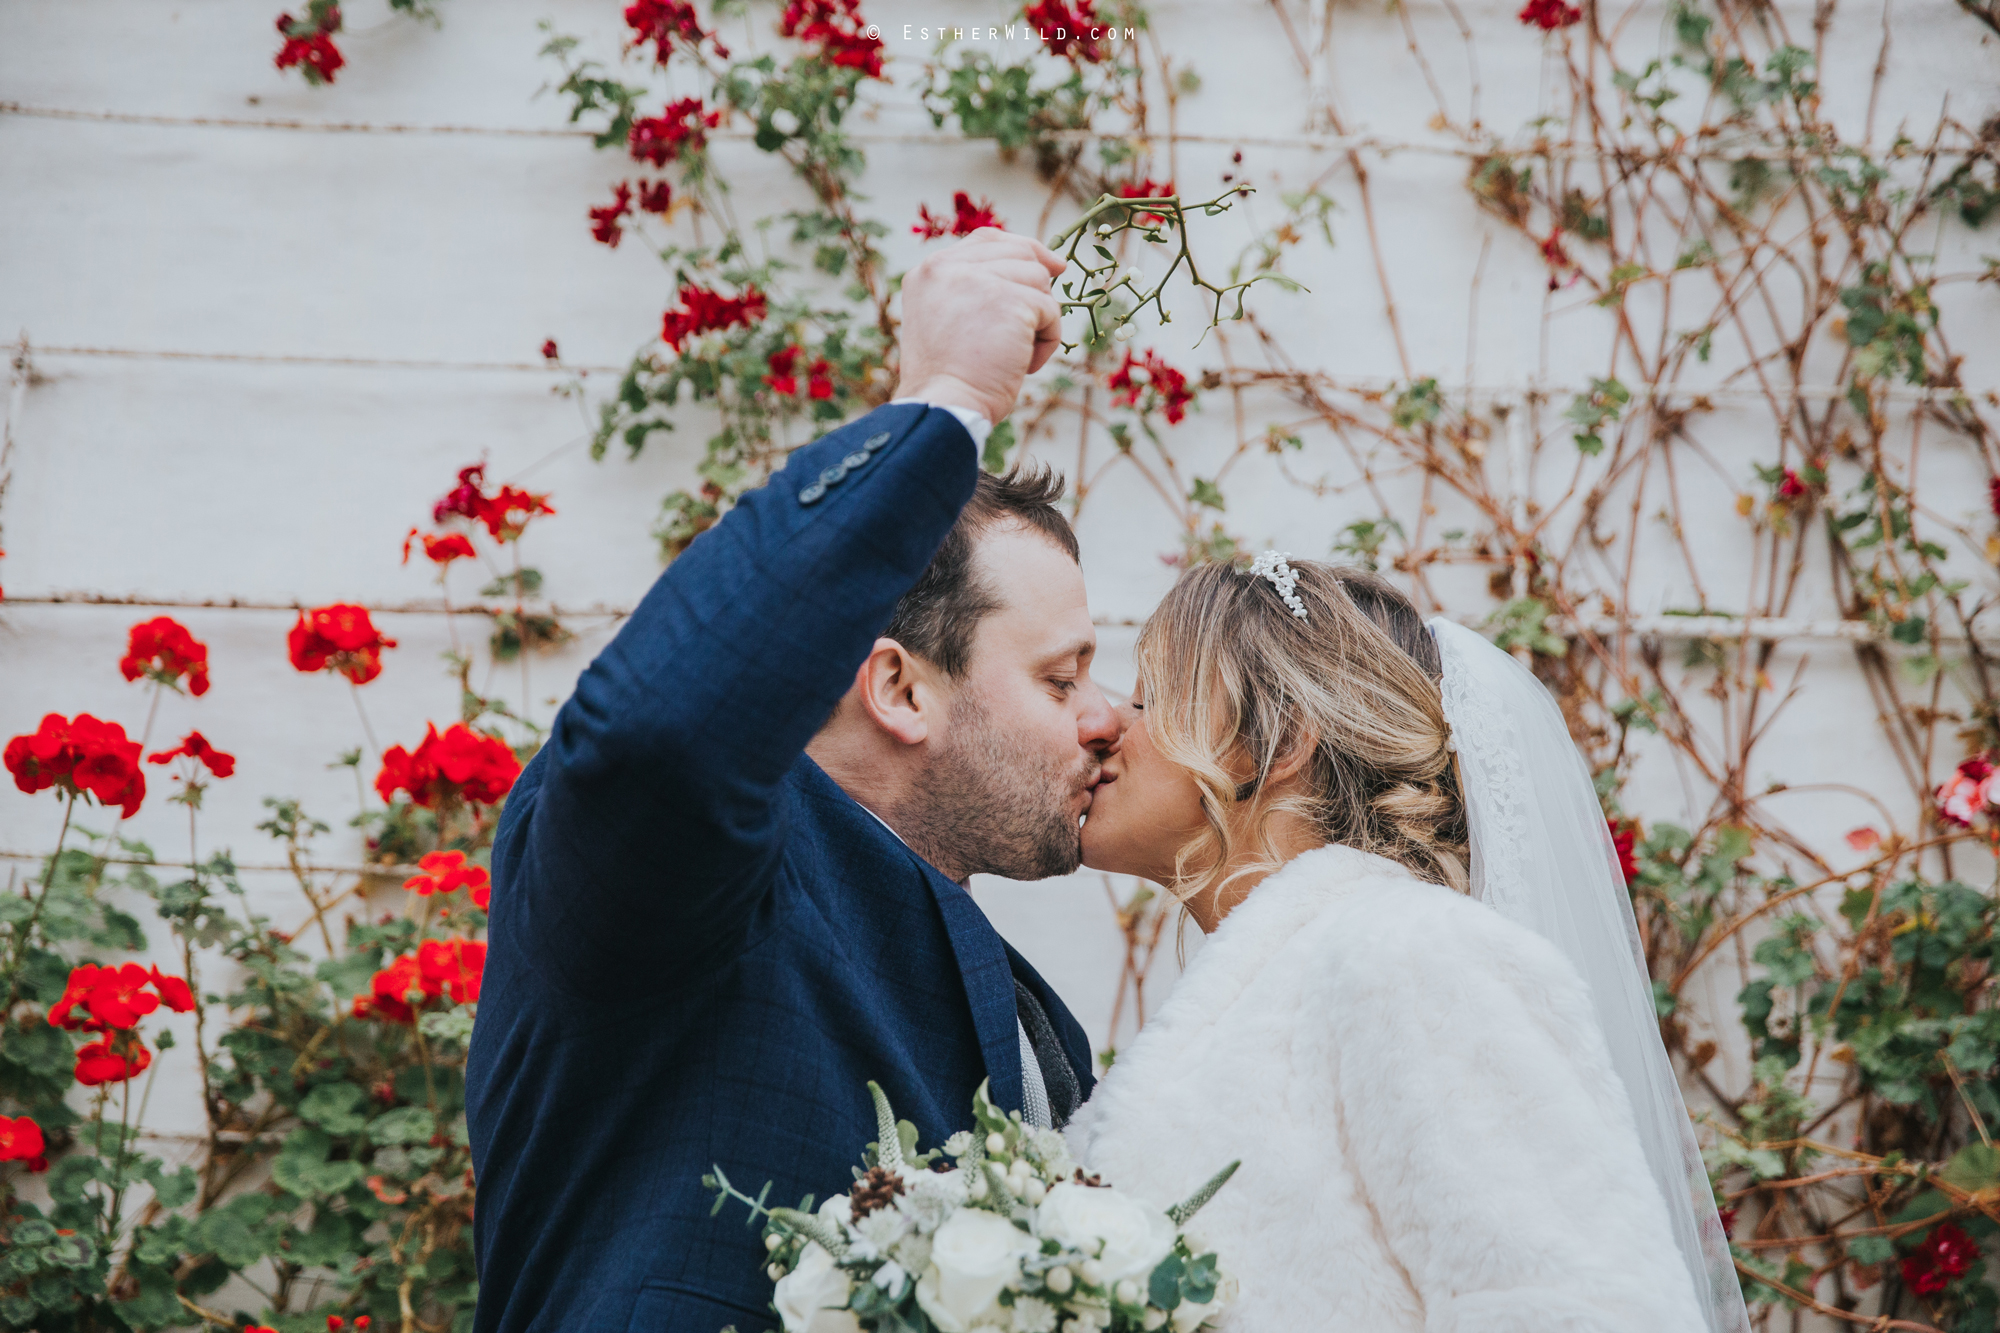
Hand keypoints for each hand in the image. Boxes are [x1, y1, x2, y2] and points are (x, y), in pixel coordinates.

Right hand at [895, 228, 1065, 426]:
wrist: (944, 407)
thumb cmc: (950, 378)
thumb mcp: (947, 320)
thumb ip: (973, 289)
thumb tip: (1041, 266)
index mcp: (930, 271)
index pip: (988, 239)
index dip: (1024, 250)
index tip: (1051, 267)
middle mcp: (949, 266)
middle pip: (1020, 253)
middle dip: (1035, 290)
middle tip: (1024, 331)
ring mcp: (979, 280)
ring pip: (1039, 280)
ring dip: (1039, 320)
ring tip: (1015, 353)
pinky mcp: (1011, 300)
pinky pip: (1051, 310)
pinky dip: (1047, 341)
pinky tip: (1024, 365)